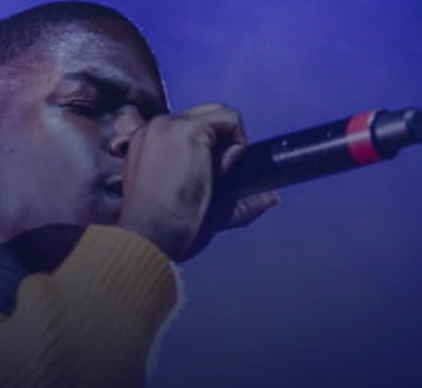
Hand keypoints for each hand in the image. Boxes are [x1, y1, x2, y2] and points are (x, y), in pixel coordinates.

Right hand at [117, 103, 279, 260]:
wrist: (151, 238)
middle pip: (208, 117)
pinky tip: (219, 173)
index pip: (192, 129)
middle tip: (214, 181)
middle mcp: (154, 130)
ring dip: (230, 146)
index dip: (212, 152)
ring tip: (213, 178)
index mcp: (149, 145)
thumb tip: (272, 198)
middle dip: (222, 145)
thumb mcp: (204, 208)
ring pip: (220, 115)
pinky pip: (229, 120)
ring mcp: (168, 127)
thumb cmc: (167, 232)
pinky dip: (237, 146)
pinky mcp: (185, 130)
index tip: (208, 181)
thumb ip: (236, 200)